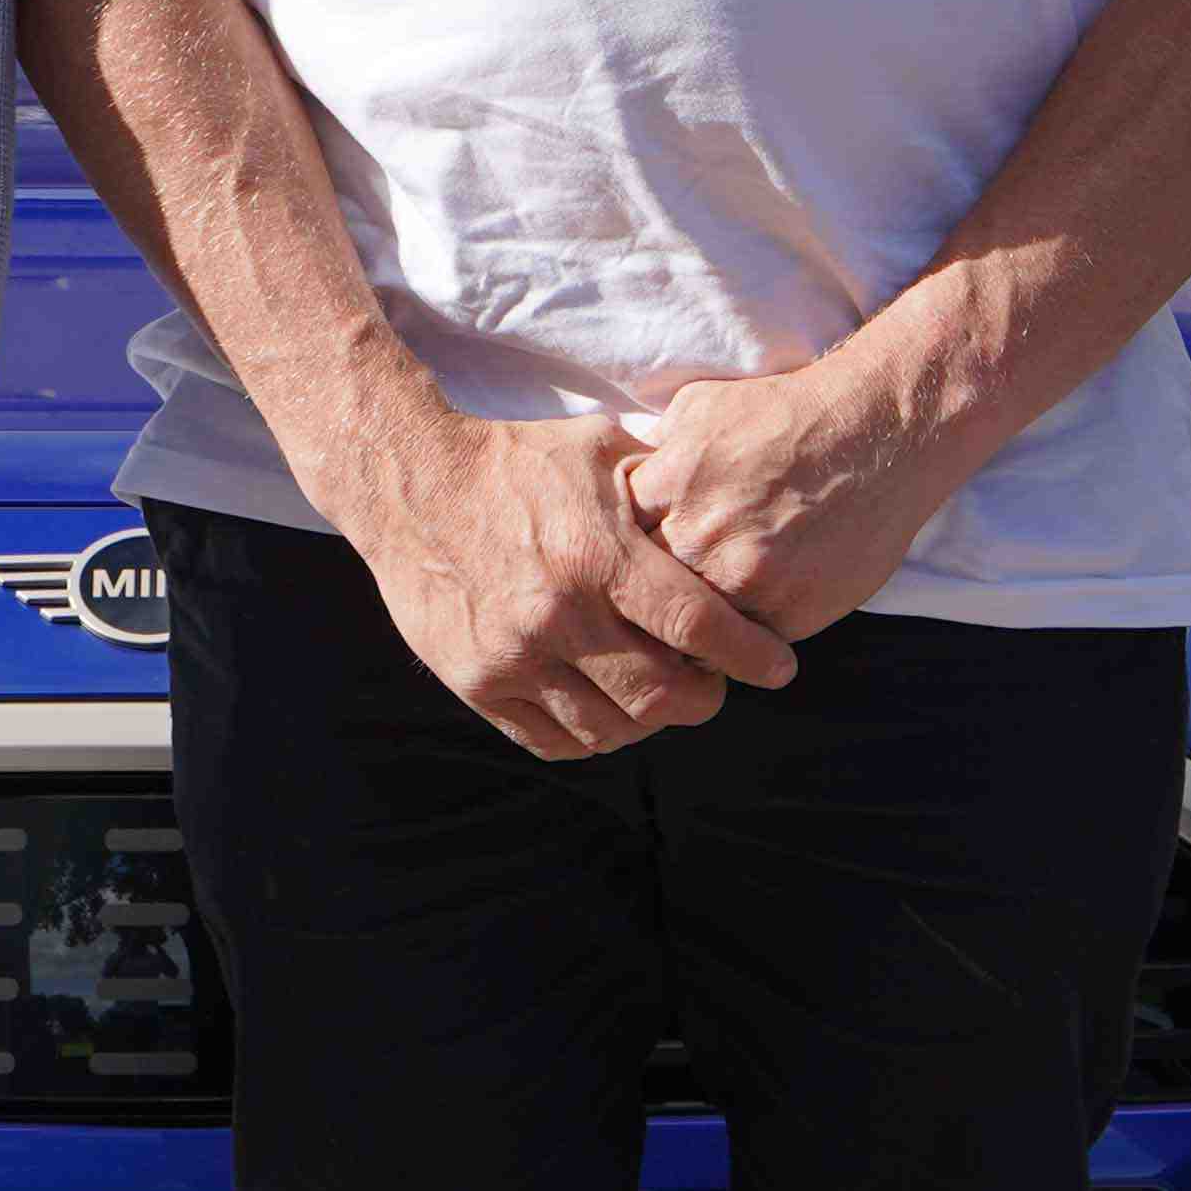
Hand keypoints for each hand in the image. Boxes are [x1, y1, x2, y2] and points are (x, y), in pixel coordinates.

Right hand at [328, 409, 797, 759]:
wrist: (412, 483)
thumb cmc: (517, 460)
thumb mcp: (598, 450)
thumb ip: (663, 485)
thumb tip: (727, 504)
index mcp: (597, 554)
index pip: (696, 625)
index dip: (749, 655)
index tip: (778, 667)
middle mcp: (558, 613)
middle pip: (660, 693)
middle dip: (705, 697)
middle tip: (715, 684)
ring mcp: (513, 656)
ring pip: (610, 729)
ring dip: (650, 721)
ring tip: (661, 696)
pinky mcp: (477, 683)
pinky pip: (553, 740)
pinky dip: (593, 736)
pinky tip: (608, 710)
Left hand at [620, 363, 959, 642]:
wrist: (878, 432)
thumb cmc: (787, 414)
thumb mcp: (701, 409)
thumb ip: (656, 456)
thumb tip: (618, 491)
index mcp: (666, 486)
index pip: (613, 549)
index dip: (620, 561)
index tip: (630, 569)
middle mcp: (697, 536)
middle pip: (644, 599)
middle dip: (648, 606)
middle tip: (656, 613)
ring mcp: (744, 579)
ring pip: (691, 635)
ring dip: (692, 636)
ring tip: (699, 628)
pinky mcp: (788, 613)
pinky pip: (745, 648)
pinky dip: (742, 643)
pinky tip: (750, 619)